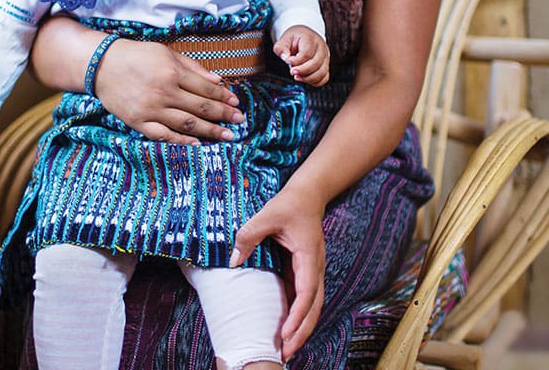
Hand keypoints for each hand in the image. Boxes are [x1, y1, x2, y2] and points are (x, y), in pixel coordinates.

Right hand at [95, 38, 242, 143]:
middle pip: (200, 107)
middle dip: (223, 115)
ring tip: (226, 136)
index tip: (236, 103)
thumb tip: (218, 81)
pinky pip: (164, 135)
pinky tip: (197, 144)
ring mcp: (150, 109)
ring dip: (210, 131)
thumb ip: (193, 67)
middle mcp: (163, 92)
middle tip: (240, 121)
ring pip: (187, 124)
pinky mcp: (138, 122)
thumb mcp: (166, 52)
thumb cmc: (137, 55)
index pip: (205, 88)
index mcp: (172, 72)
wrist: (101, 66)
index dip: (223, 97)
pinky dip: (182, 141)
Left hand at [229, 185, 326, 359]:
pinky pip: (305, 297)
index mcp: (309, 257)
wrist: (308, 194)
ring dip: (302, 327)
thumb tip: (233, 260)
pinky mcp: (307, 270)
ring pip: (313, 306)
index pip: (306, 293)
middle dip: (302, 332)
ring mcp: (313, 270)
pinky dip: (299, 315)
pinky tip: (287, 327)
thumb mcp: (267, 215)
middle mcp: (315, 268)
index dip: (297, 316)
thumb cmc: (289, 204)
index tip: (285, 333)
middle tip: (286, 354)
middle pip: (314, 308)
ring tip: (287, 348)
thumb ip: (249, 235)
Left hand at [273, 26, 329, 86]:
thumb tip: (285, 58)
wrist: (304, 36)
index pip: (306, 53)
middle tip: (292, 72)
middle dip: (302, 71)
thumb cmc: (295, 38)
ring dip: (308, 78)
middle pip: (316, 63)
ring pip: (322, 72)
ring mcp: (325, 57)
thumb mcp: (284, 39)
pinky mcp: (325, 65)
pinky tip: (305, 79)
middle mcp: (321, 47)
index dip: (296, 60)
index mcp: (310, 39)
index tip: (288, 61)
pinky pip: (324, 78)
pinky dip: (315, 82)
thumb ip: (281, 48)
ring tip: (297, 77)